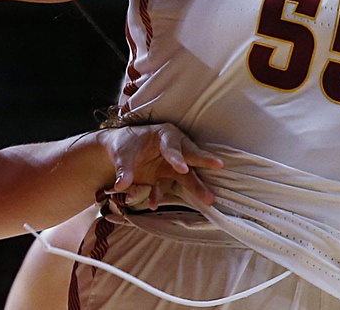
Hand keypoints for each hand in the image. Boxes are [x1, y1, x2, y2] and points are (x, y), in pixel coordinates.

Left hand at [99, 123, 222, 209]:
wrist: (120, 150)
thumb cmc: (124, 145)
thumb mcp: (121, 154)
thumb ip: (123, 169)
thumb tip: (121, 184)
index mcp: (163, 135)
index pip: (172, 146)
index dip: (177, 157)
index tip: (183, 169)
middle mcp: (173, 147)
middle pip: (190, 155)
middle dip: (204, 161)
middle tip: (218, 165)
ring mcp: (172, 163)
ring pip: (187, 175)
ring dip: (196, 186)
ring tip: (209, 199)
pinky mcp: (168, 175)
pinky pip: (169, 186)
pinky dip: (161, 195)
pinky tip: (153, 203)